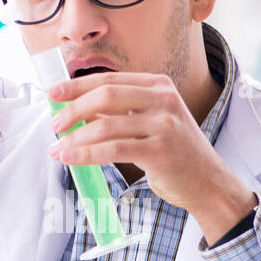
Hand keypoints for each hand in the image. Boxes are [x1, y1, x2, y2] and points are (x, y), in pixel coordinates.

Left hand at [44, 71, 256, 241]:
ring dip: (75, 137)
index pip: (109, 79)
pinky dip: (87, 154)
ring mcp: (164, 124)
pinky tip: (71, 159)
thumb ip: (122, 112)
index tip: (53, 94)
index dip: (77, 86)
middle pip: (106, 95)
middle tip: (54, 125)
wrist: (207, 181)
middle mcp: (163, 99)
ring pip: (106, 125)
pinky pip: (113, 150)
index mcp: (158, 85)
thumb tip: (77, 110)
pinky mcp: (160, 151)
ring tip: (58, 148)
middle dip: (73, 109)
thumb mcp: (153, 121)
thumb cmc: (174, 152)